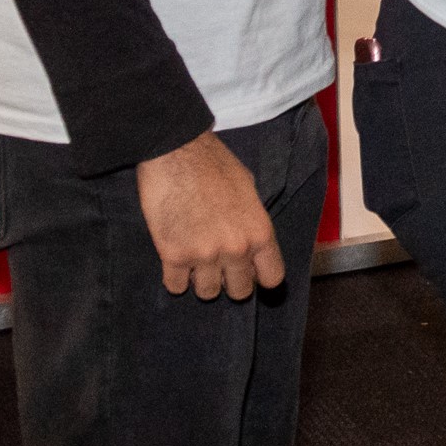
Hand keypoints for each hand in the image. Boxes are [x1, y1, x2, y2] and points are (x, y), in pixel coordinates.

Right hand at [136, 131, 283, 299]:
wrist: (177, 153)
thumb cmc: (215, 165)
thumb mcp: (249, 190)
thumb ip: (251, 221)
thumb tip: (249, 241)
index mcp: (260, 232)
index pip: (272, 277)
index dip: (260, 277)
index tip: (250, 272)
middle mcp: (236, 249)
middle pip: (240, 291)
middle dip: (230, 281)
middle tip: (219, 267)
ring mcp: (204, 256)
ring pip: (207, 293)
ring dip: (201, 281)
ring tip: (196, 262)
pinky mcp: (173, 256)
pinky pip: (176, 286)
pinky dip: (176, 278)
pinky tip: (176, 260)